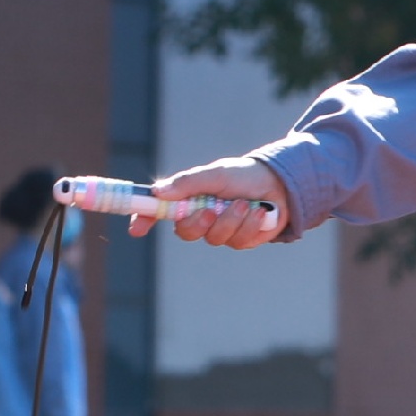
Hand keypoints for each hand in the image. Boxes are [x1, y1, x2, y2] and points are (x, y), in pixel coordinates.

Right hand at [149, 156, 287, 248]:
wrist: (279, 183)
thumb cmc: (243, 175)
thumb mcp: (215, 173)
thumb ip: (189, 182)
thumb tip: (158, 191)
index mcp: (188, 199)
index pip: (158, 213)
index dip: (144, 220)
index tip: (136, 229)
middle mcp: (201, 217)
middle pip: (185, 232)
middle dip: (198, 223)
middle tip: (212, 210)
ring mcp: (221, 231)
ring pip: (215, 238)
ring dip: (232, 219)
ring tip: (246, 203)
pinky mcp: (241, 240)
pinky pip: (239, 241)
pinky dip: (250, 224)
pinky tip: (259, 212)